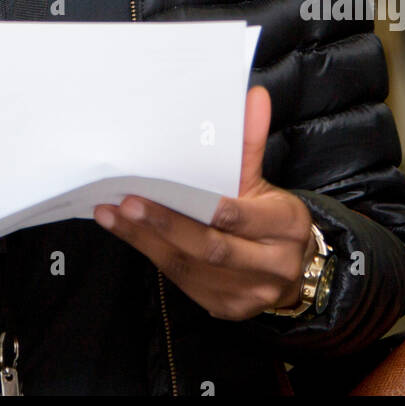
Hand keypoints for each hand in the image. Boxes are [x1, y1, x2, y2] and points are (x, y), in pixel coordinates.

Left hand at [93, 86, 316, 318]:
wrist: (291, 268)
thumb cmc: (270, 217)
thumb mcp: (264, 180)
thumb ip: (250, 143)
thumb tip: (253, 97)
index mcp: (285, 227)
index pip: (237, 216)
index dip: (199, 206)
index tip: (162, 188)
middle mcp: (271, 266)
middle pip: (210, 248)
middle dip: (164, 225)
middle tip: (127, 202)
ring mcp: (248, 294)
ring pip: (190, 268)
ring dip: (146, 241)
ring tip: (113, 214)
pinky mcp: (226, 308)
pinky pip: (183, 281)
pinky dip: (152, 255)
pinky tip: (128, 233)